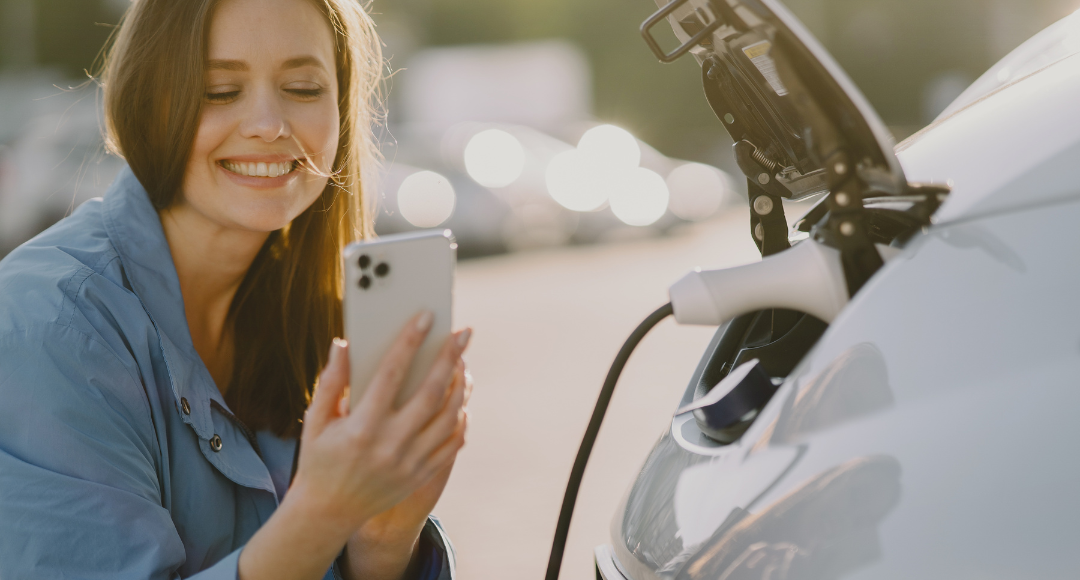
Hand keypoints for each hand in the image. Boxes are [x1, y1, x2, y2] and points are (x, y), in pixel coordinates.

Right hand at [238, 311, 470, 579]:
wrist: (327, 513)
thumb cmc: (319, 458)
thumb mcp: (316, 419)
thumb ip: (331, 380)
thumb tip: (343, 342)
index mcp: (362, 426)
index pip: (391, 373)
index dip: (410, 341)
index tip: (426, 317)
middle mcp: (390, 445)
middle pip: (431, 392)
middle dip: (450, 357)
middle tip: (463, 333)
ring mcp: (410, 463)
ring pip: (449, 416)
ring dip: (461, 386)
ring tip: (463, 363)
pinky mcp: (421, 475)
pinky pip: (453, 442)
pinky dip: (460, 418)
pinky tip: (461, 399)